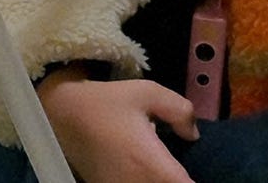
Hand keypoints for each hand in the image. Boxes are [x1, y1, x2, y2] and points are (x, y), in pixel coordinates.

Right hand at [36, 67, 199, 182]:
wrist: (62, 113)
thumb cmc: (107, 101)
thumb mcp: (147, 92)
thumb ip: (180, 111)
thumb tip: (192, 135)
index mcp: (150, 163)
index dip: (195, 182)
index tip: (205, 172)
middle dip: (180, 179)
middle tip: (186, 168)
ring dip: (165, 180)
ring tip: (170, 169)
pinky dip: (148, 181)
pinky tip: (151, 171)